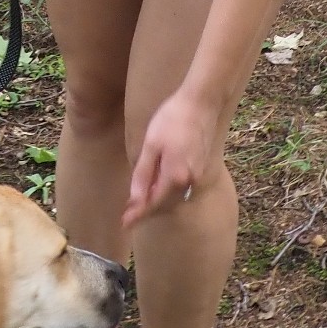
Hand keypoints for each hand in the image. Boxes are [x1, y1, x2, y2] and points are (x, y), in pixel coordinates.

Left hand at [123, 85, 215, 229]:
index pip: (153, 204)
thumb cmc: (172, 119)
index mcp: (175, 177)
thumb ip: (143, 174)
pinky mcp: (202, 167)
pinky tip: (160, 188)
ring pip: (175, 196)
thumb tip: (135, 200)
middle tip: (129, 215)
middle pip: (165, 204)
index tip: (124, 224)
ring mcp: (198, 174)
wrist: (202, 103)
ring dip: (158, 202)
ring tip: (141, 205)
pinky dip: (169, 191)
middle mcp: (190, 181)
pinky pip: (183, 186)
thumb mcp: (151, 145)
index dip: (138, 215)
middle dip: (147, 210)